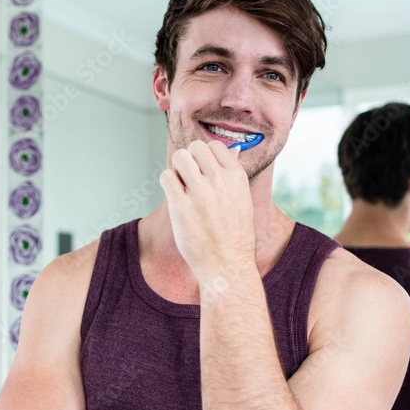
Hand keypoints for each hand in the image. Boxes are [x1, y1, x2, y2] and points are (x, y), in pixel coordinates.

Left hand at [158, 141, 254, 282]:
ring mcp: (199, 193)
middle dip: (189, 159)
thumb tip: (226, 152)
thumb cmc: (234, 234)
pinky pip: (166, 177)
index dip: (204, 155)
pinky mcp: (180, 206)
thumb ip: (230, 177)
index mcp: (237, 177)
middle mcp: (219, 181)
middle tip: (189, 176)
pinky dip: (167, 182)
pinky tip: (174, 194)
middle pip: (194, 147)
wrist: (227, 264)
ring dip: (177, 168)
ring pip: (179, 158)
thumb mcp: (242, 200)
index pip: (214, 146)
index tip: (202, 169)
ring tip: (181, 184)